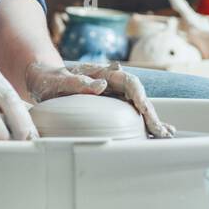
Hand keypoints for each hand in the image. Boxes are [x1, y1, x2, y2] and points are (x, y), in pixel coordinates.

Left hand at [25, 60, 174, 138]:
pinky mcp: (109, 105)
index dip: (139, 95)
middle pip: (137, 95)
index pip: (127, 82)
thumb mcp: (57, 80)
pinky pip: (129, 113)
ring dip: (151, 119)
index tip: (145, 109)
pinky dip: (143, 122)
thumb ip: (77, 82)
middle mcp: (111, 83)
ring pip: (137, 105)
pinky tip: (156, 132)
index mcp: (102, 74)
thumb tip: (100, 85)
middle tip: (160, 131)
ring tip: (166, 133)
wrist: (42, 78)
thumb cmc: (49, 79)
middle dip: (150, 113)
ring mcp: (111, 95)